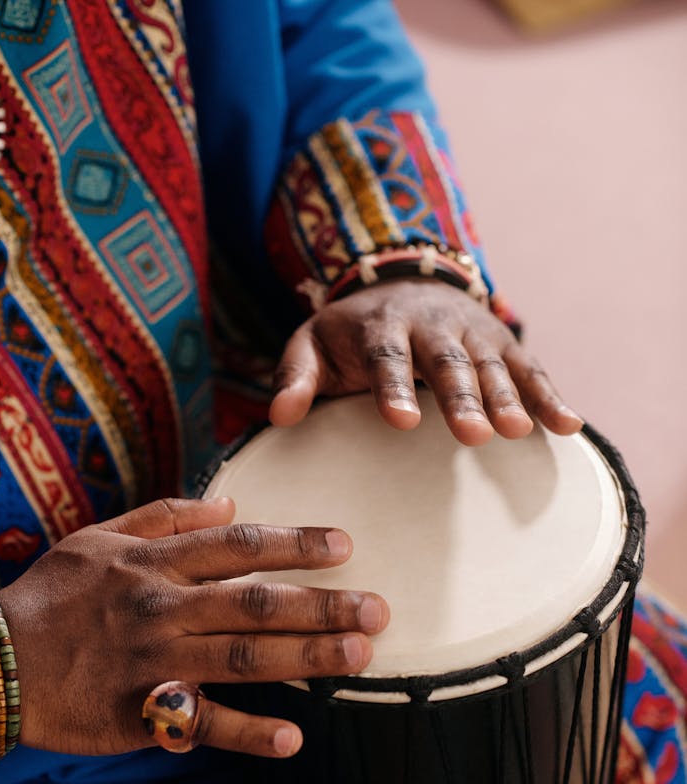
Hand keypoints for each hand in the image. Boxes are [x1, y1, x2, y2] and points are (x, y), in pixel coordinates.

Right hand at [0, 498, 387, 757]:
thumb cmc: (52, 596)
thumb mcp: (99, 538)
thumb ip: (165, 517)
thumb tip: (230, 501)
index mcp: (153, 563)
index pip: (238, 545)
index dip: (294, 543)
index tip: (344, 544)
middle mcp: (160, 607)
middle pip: (253, 602)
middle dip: (320, 605)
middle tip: (378, 609)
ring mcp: (152, 662)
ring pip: (241, 658)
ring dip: (304, 658)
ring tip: (358, 657)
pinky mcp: (140, 713)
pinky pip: (201, 724)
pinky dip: (247, 732)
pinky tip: (293, 738)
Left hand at [270, 280, 581, 444]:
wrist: (402, 285)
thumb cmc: (351, 334)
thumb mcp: (313, 345)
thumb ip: (295, 377)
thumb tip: (278, 418)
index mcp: (382, 327)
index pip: (387, 358)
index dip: (394, 387)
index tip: (402, 421)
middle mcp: (433, 326)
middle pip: (449, 362)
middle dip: (461, 397)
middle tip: (474, 435)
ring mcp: (474, 333)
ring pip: (493, 365)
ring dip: (508, 397)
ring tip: (518, 432)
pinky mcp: (504, 344)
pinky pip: (531, 370)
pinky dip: (551, 397)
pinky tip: (569, 427)